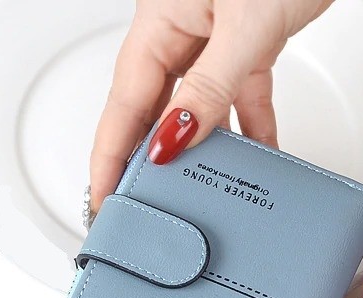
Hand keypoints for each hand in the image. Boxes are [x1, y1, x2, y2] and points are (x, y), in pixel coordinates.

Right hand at [90, 0, 333, 210]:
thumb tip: (177, 137)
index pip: (126, 105)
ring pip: (196, 110)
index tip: (105, 197)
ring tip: (195, 195)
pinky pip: (241, 99)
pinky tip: (257, 159)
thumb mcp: (241, 27)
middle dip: (146, 162)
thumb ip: (210, 87)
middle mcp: (180, 34)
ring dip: (199, 152)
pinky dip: (250, 131)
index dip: (112, 156)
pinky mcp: (248, 47)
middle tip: (141, 208)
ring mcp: (214, 42)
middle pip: (153, 111)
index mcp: (159, 24)